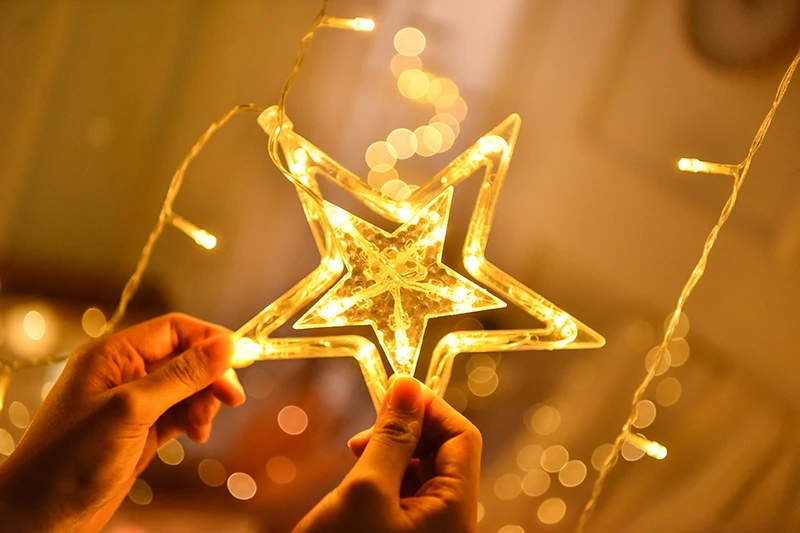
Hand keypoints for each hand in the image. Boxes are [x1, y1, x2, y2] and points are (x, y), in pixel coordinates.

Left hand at [0, 313, 244, 532]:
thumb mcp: (131, 410)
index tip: (241, 358)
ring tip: (202, 427)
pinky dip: (194, 420)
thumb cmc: (70, 459)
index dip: (210, 339)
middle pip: (186, 358)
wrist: (39, 518)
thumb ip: (181, 375)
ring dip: (204, 402)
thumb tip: (226, 345)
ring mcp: (133, 403)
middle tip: (232, 398)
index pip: (174, 330)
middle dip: (211, 376)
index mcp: (114, 355)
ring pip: (187, 387)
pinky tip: (196, 435)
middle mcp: (124, 373)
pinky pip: (180, 413)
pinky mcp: (141, 431)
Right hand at [293, 377, 481, 532]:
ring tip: (356, 458)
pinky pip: (405, 493)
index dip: (430, 408)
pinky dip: (383, 476)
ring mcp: (427, 532)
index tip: (392, 393)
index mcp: (456, 510)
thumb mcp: (365, 490)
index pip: (462, 437)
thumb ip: (391, 436)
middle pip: (444, 452)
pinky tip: (357, 480)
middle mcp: (450, 521)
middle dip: (407, 431)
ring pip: (421, 470)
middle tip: (365, 433)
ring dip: (391, 452)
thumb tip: (409, 385)